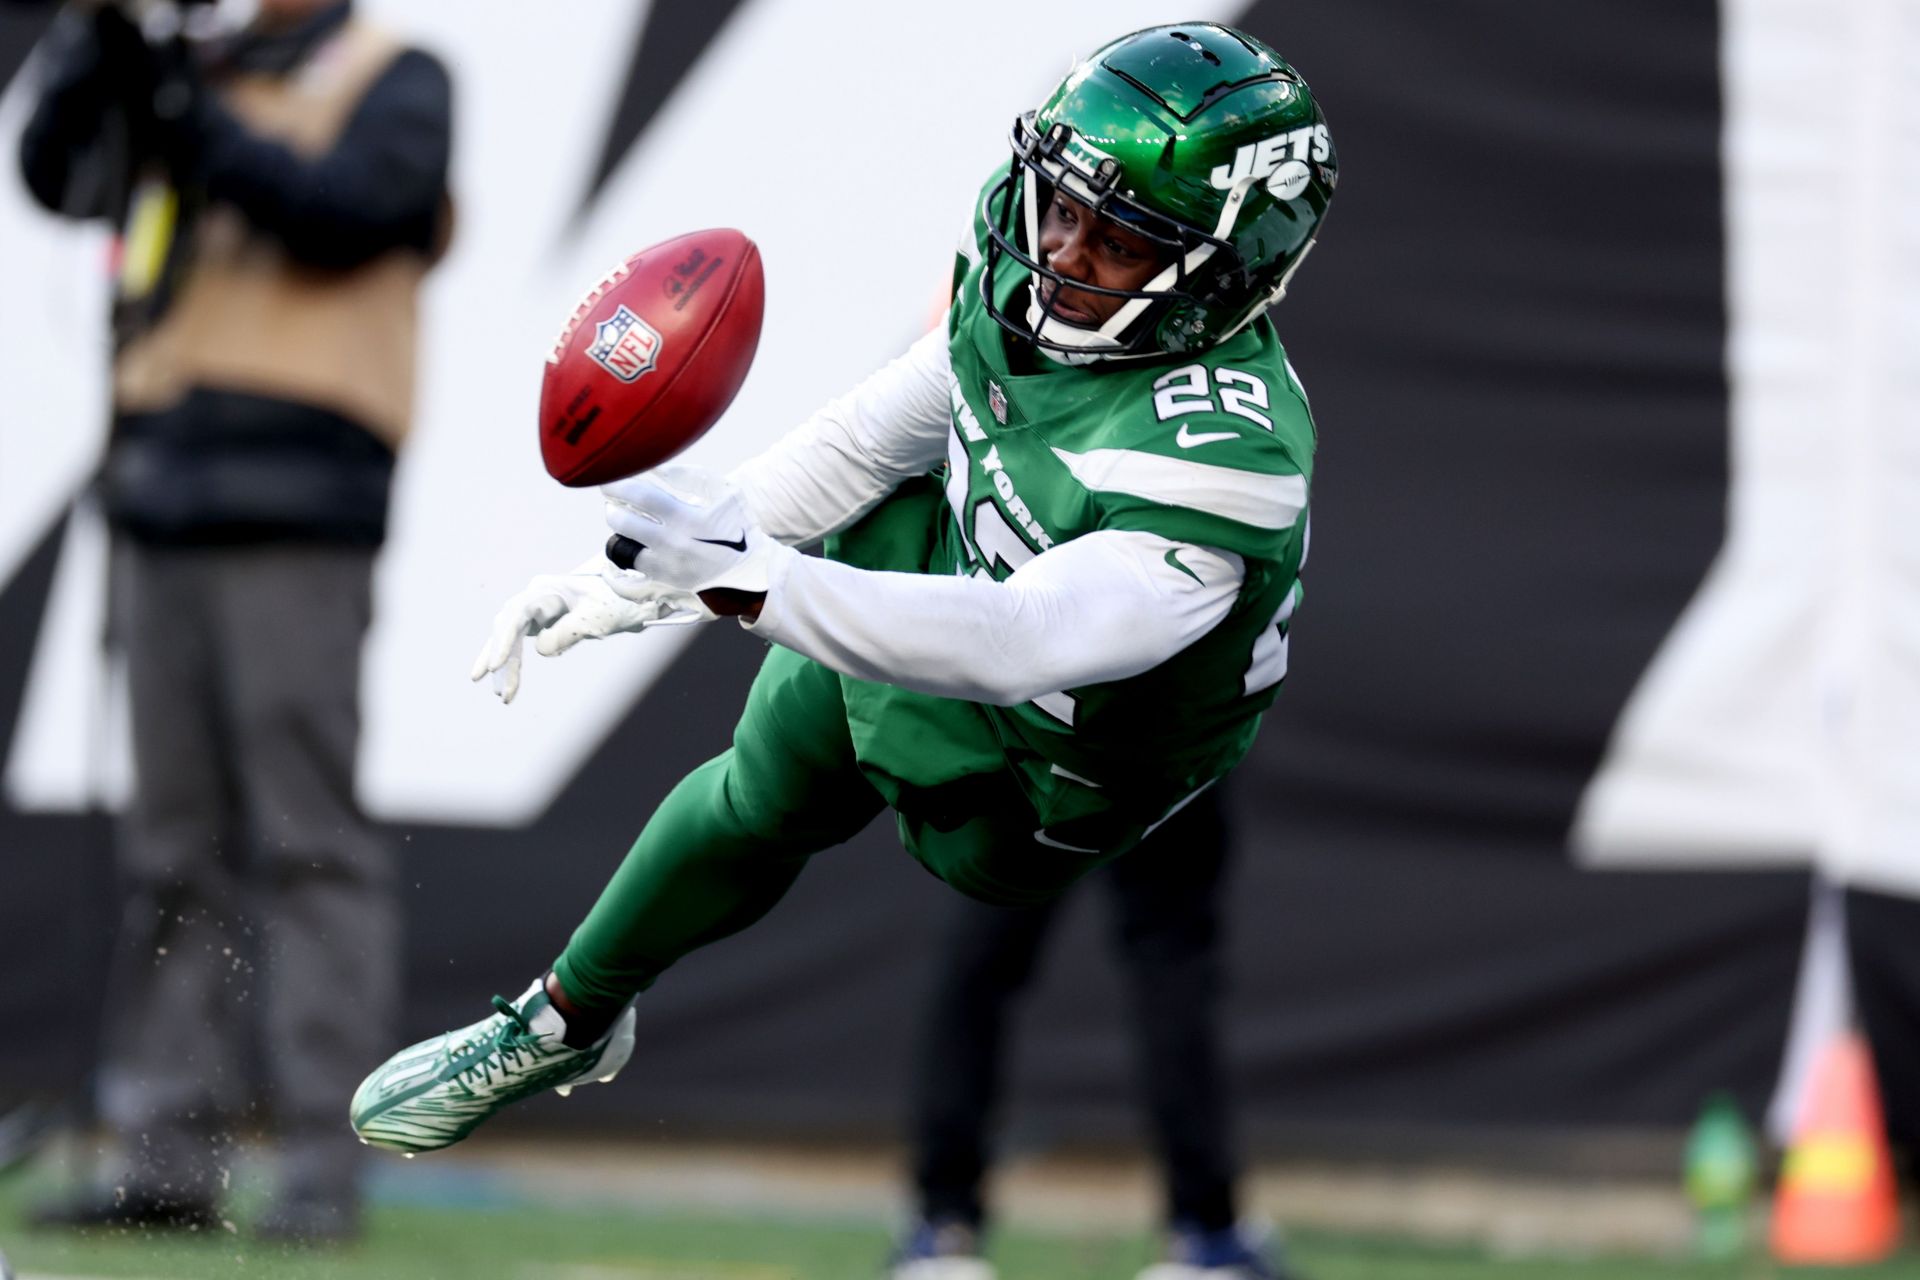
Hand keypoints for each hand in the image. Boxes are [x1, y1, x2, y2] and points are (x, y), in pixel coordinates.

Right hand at [470, 557, 711, 703]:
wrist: (633, 596)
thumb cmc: (617, 602)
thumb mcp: (596, 618)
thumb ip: (569, 632)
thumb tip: (541, 650)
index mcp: (546, 589)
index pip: (515, 615)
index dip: (504, 640)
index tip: (497, 663)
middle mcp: (535, 597)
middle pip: (507, 628)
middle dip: (501, 659)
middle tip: (501, 690)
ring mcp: (536, 611)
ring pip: (511, 639)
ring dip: (506, 667)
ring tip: (503, 695)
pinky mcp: (540, 624)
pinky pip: (520, 645)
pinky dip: (513, 664)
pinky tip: (504, 683)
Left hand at [601, 464, 790, 595]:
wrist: (753, 572)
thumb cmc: (739, 528)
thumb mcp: (726, 493)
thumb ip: (691, 476)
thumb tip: (657, 468)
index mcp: (688, 519)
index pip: (642, 497)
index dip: (620, 485)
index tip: (609, 480)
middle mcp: (673, 545)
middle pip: (624, 523)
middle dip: (613, 508)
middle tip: (613, 502)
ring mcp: (667, 569)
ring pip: (622, 550)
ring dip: (618, 534)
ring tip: (624, 526)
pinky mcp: (665, 587)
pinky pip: (628, 586)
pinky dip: (617, 576)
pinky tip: (613, 565)